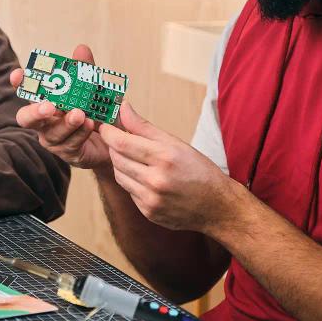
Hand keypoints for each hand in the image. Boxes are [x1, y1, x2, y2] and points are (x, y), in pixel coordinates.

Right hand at [10, 44, 110, 171]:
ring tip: (79, 113)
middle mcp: (45, 121)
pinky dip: (80, 133)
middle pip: (26, 118)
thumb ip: (86, 71)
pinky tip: (90, 124)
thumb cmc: (100, 111)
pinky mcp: (68, 153)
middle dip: (35, 111)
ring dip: (66, 122)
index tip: (17, 75)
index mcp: (47, 101)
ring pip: (52, 133)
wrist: (119, 139)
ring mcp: (54, 139)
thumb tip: (81, 48)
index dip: (20, 83)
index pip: (28, 92)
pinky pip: (71, 143)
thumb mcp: (96, 89)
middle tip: (49, 106)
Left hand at [98, 102, 240, 232]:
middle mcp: (156, 180)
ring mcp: (151, 199)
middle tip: (119, 139)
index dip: (108, 133)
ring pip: (119, 175)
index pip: (122, 142)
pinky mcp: (148, 212)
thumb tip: (123, 108)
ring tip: (133, 158)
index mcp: (165, 157)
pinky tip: (144, 177)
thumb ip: (144, 127)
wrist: (217, 206)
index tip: (104, 126)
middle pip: (117, 158)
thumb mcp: (176, 143)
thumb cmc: (199, 170)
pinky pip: (129, 191)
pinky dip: (131, 181)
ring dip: (120, 163)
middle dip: (114, 147)